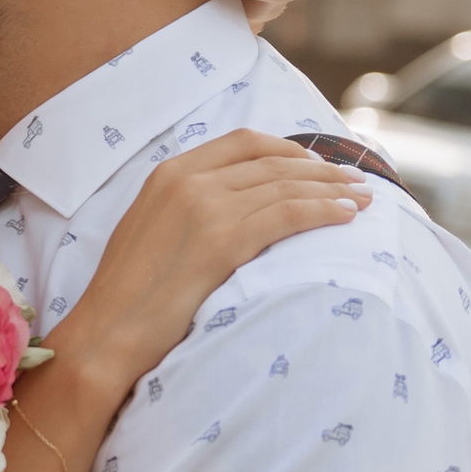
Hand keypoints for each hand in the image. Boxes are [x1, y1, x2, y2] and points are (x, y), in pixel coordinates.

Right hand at [43, 130, 368, 400]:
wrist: (108, 328)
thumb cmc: (127, 292)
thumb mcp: (148, 228)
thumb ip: (183, 205)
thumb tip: (230, 205)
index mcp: (167, 173)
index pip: (242, 143)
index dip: (288, 149)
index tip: (316, 165)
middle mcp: (188, 181)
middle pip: (272, 161)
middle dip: (320, 169)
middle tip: (353, 181)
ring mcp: (206, 207)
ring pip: (287, 185)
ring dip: (332, 190)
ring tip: (362, 199)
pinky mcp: (223, 240)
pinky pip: (288, 214)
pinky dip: (323, 212)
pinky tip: (346, 218)